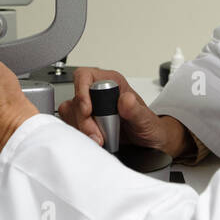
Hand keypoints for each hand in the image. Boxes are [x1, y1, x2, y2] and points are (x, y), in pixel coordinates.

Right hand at [56, 67, 191, 156]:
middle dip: (83, 119)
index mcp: (112, 83)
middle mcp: (98, 93)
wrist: (149, 143)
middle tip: (97, 135)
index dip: (82, 91)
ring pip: (70, 113)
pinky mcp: (84, 122)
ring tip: (99, 139)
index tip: (88, 110)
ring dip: (81, 129)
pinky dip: (80, 135)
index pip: (85, 76)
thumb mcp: (146, 120)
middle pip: (75, 98)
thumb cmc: (148, 126)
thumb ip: (136, 110)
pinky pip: (71, 125)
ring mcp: (90, 108)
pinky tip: (94, 141)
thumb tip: (126, 100)